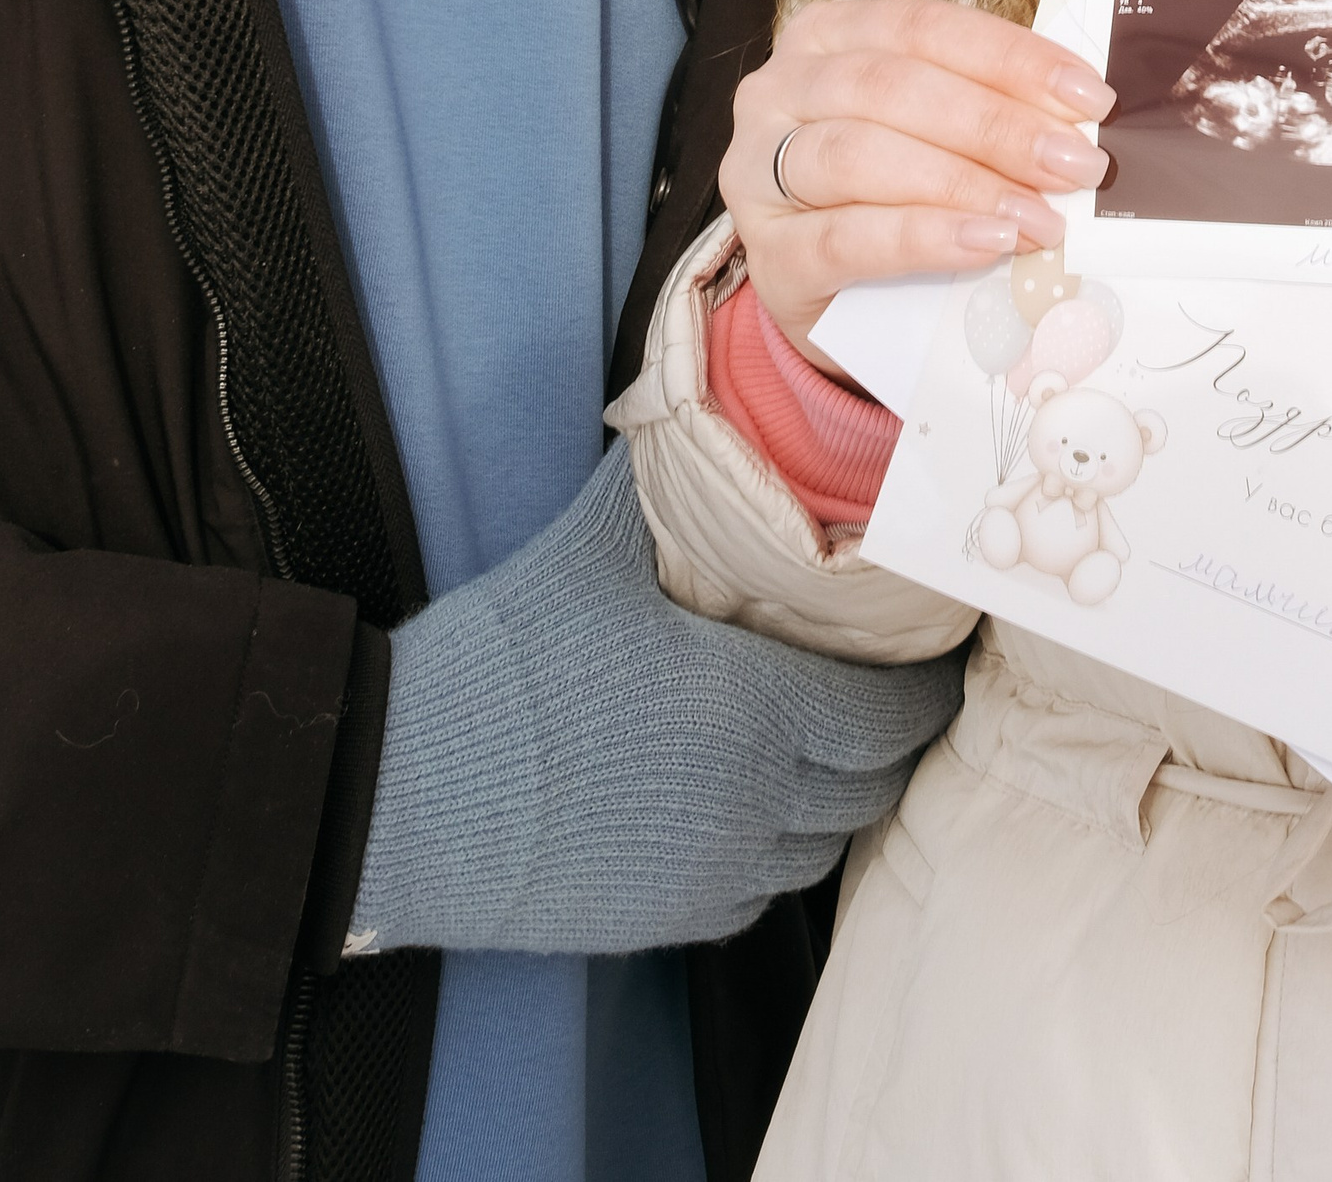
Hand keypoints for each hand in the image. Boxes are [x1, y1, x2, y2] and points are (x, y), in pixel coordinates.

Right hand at [355, 446, 967, 957]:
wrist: (404, 789)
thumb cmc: (505, 659)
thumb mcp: (597, 548)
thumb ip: (670, 489)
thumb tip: (706, 411)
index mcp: (756, 707)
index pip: (893, 713)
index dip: (921, 685)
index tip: (926, 653)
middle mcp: (754, 802)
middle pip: (872, 783)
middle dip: (884, 738)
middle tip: (877, 688)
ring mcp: (713, 872)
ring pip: (821, 845)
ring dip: (830, 796)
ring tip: (812, 743)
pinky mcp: (668, 920)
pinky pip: (758, 892)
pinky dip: (768, 848)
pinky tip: (738, 800)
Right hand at [721, 0, 1114, 362]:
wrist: (825, 298)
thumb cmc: (884, 198)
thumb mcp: (926, 136)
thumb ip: (982, 115)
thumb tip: (1078, 124)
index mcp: (828, 36)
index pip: (926, 28)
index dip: (1011, 58)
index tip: (1088, 95)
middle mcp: (782, 88)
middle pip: (895, 88)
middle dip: (997, 125)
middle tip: (1076, 163)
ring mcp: (759, 170)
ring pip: (861, 154)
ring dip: (964, 184)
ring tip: (1039, 217)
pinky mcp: (767, 252)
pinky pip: (846, 237)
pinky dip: (922, 238)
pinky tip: (983, 244)